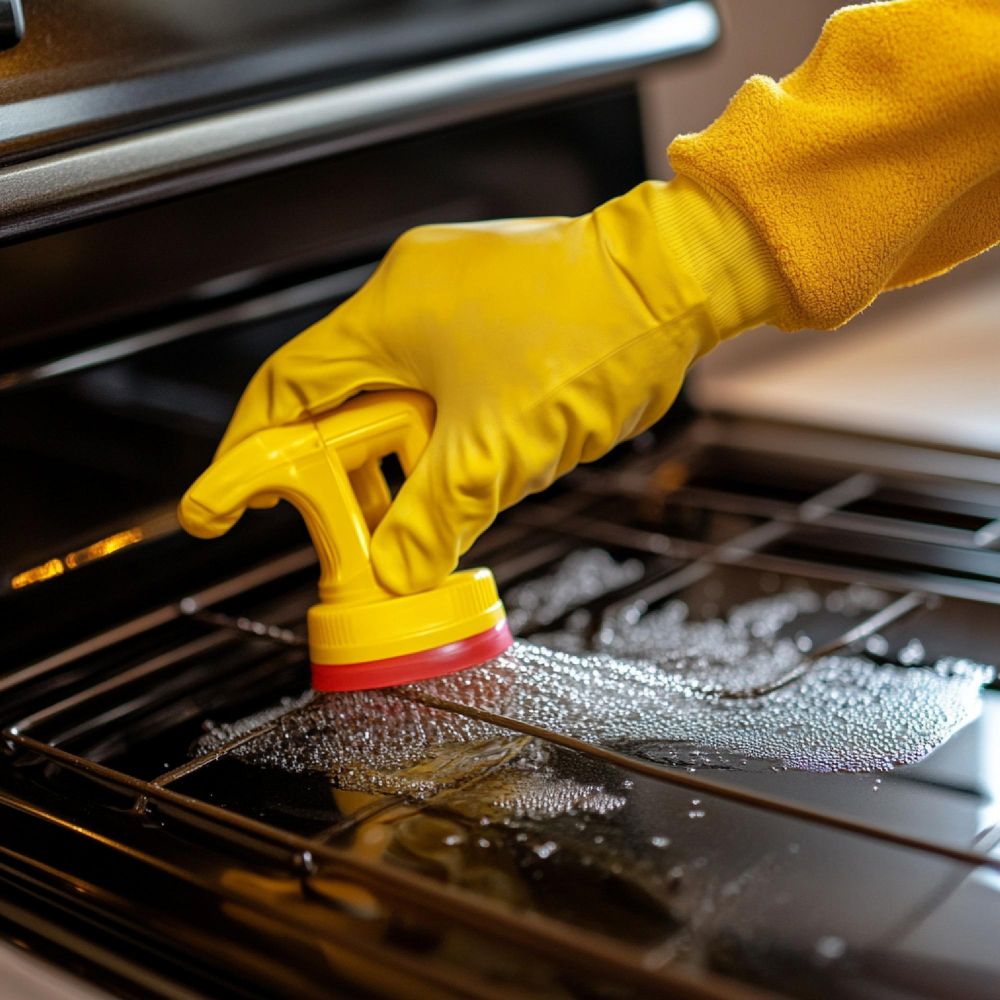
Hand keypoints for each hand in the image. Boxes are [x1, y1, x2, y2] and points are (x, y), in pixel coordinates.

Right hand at [209, 182, 724, 593]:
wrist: (677, 282)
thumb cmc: (594, 333)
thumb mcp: (498, 447)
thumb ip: (434, 514)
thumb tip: (393, 567)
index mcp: (388, 315)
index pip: (285, 391)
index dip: (251, 454)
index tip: (225, 501)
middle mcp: (411, 298)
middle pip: (341, 403)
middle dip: (347, 474)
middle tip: (353, 531)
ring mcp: (455, 303)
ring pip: (401, 401)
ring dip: (409, 460)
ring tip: (440, 502)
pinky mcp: (494, 319)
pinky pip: (447, 389)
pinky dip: (450, 437)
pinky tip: (483, 467)